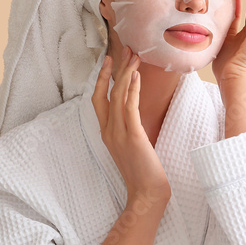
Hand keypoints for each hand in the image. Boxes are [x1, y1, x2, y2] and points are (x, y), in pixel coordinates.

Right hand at [91, 46, 171, 206]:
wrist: (146, 194)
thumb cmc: (143, 173)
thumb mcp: (132, 147)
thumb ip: (129, 130)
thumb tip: (135, 113)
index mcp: (106, 133)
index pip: (99, 100)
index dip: (102, 79)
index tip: (110, 61)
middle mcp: (108, 131)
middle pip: (104, 93)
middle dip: (112, 70)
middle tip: (122, 50)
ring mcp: (118, 134)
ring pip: (117, 96)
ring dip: (126, 73)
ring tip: (134, 56)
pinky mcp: (132, 136)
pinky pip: (129, 107)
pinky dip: (132, 89)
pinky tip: (137, 75)